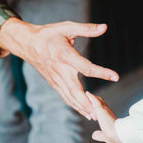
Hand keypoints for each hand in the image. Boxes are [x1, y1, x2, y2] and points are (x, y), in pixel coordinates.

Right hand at [0, 17, 118, 117]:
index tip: (115, 77)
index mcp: (65, 55)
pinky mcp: (53, 83)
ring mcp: (56, 79)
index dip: (102, 72)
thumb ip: (87, 29)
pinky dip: (74, 104)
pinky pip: (65, 96)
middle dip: (87, 102)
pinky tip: (83, 110)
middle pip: (75, 90)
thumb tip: (104, 27)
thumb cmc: (49, 34)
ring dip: (82, 107)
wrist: (27, 43)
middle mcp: (60, 70)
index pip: (86, 67)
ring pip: (70, 96)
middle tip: (100, 110)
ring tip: (95, 115)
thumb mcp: (67, 27)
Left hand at [86, 91, 122, 142]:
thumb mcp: (105, 136)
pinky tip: (87, 93)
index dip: (100, 108)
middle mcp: (108, 112)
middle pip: (101, 103)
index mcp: (109, 118)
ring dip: (93, 98)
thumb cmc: (115, 137)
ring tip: (87, 94)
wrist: (119, 134)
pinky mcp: (101, 110)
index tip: (95, 107)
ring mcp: (105, 110)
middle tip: (90, 97)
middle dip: (96, 100)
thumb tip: (93, 135)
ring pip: (98, 100)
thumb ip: (99, 135)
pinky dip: (91, 96)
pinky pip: (95, 101)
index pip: (104, 110)